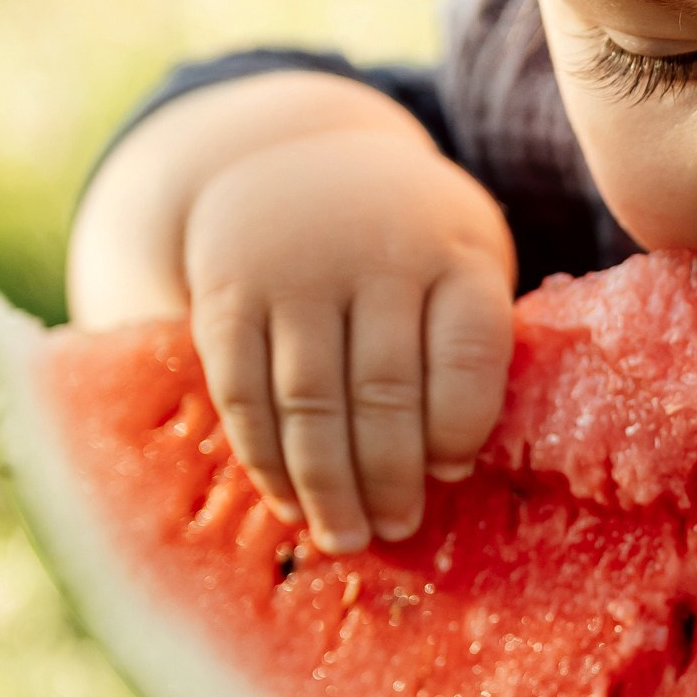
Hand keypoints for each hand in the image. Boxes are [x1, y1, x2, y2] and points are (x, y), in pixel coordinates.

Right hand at [182, 123, 514, 552]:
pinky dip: (267, 459)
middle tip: (396, 530)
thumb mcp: (462, 258)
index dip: (462, 424)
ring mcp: (294, 273)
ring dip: (328, 483)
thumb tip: (450, 469)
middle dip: (391, 476)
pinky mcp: (227, 296)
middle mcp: (375, 255)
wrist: (299, 159)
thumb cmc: (408, 240)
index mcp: (454, 250)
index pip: (469, 349)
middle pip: (385, 388)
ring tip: (346, 537)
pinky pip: (244, 393)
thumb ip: (466, 344)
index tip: (452, 471)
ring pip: (310, 400)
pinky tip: (289, 501)